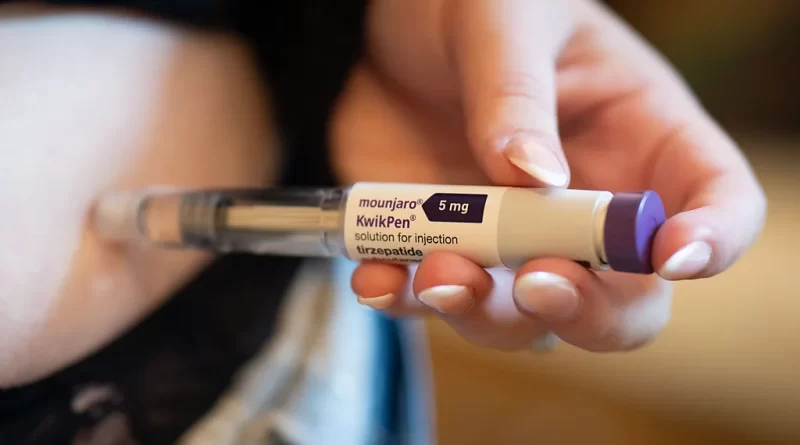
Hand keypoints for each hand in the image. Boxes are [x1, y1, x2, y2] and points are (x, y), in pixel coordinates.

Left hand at [329, 0, 764, 351]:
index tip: (672, 254)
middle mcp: (585, 206)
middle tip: (540, 284)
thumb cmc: (472, 3)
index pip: (714, 200)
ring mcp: (513, 239)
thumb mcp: (502, 20)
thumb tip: (533, 178)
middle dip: (589, 311)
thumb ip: (516, 93)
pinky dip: (406, 300)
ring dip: (486, 314)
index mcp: (639, 135)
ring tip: (437, 272)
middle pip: (626, 301)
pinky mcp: (444, 247)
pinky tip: (377, 277)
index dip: (711, 239)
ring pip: (526, 319)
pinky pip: (432, 300)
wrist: (385, 25)